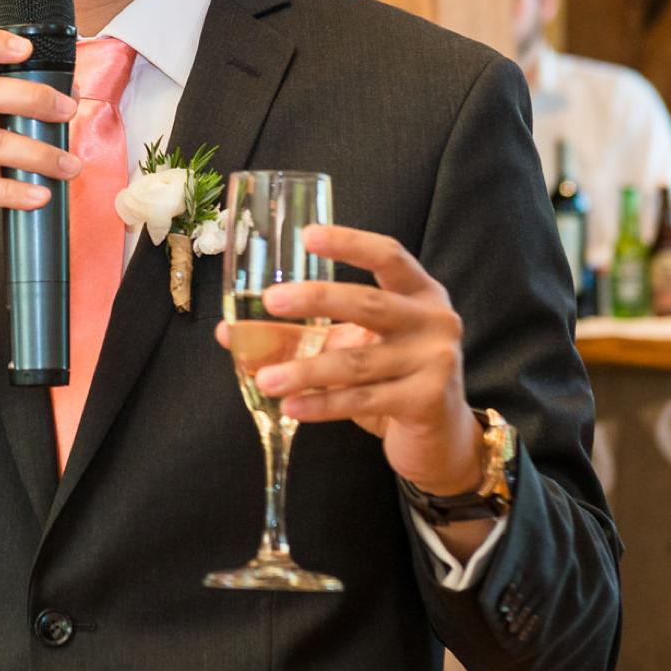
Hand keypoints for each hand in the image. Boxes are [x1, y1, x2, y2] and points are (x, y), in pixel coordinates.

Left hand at [218, 224, 483, 496]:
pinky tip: (291, 407)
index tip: (307, 234)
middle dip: (316, 299)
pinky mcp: (427, 400)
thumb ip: (300, 335)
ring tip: (265, 379)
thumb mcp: (351, 346)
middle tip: (270, 301)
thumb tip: (231, 332)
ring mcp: (436, 360)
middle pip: (368, 302)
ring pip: (358, 361)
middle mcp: (434, 320)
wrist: (440, 436)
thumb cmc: (391, 378)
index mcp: (419, 293)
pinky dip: (322, 404)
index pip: (388, 256)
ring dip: (305, 370)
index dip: (350, 242)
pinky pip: (364, 399)